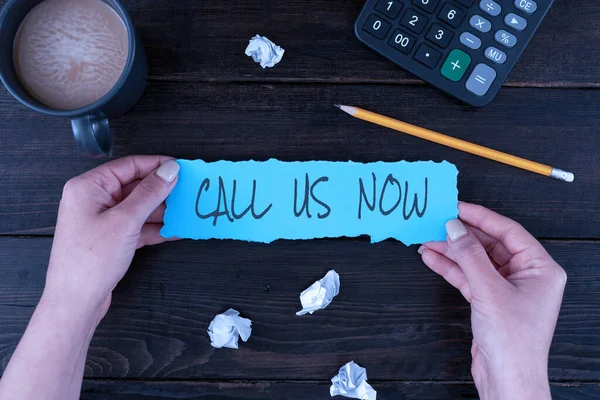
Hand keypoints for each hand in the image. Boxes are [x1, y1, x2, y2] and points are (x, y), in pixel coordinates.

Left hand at [42, 156, 179, 320]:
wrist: (76, 302)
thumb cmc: (90, 261)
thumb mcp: (126, 221)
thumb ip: (150, 193)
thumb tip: (170, 170)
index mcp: (89, 187)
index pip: (129, 166)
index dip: (158, 165)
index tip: (182, 168)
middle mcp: (93, 200)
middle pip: (135, 186)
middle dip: (162, 191)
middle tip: (188, 192)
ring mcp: (101, 220)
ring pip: (138, 207)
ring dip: (162, 212)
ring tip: (186, 213)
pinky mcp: (110, 238)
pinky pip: (137, 225)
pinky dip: (155, 228)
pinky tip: (175, 230)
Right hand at [419, 202, 565, 399]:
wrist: (507, 380)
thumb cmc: (513, 342)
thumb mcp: (489, 291)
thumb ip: (470, 256)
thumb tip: (455, 228)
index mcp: (540, 268)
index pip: (508, 231)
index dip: (480, 217)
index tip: (457, 207)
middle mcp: (526, 276)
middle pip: (489, 245)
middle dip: (461, 235)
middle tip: (437, 222)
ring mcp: (507, 289)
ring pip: (475, 261)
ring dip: (451, 251)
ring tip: (427, 239)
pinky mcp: (490, 301)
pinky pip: (468, 276)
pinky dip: (450, 268)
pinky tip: (432, 258)